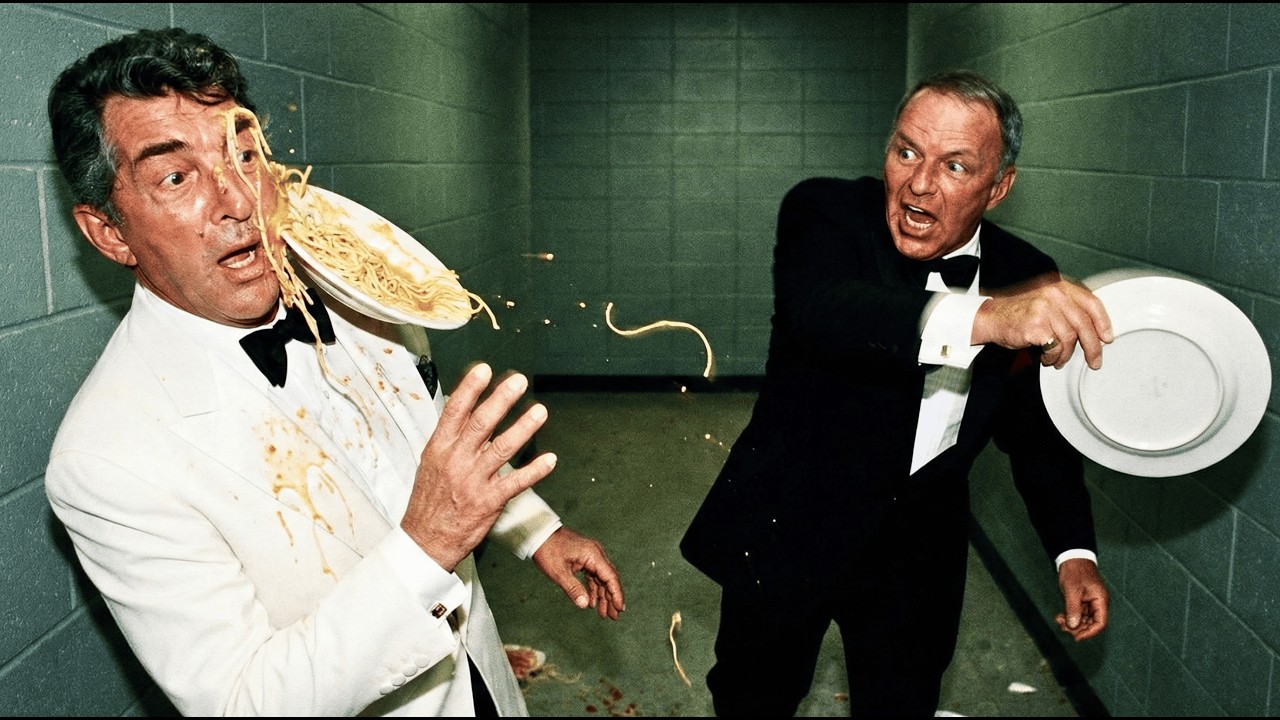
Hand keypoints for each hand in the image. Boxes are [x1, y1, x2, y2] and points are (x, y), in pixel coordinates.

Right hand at [400, 363, 555, 571]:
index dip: (470, 389)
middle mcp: (456, 461)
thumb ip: (450, 438)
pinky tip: (550, 459)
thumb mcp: (431, 464)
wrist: (425, 541)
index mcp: (439, 448)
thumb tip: (465, 411)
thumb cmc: (430, 501)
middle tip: (519, 381)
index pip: (454, 412)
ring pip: (502, 448)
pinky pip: (515, 483)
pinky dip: (534, 471)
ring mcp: (473, 481)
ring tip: (540, 411)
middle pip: (481, 424)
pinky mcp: (488, 502)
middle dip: (501, 399)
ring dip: (524, 428)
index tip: (484, 369)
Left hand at [533, 527, 625, 619]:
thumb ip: (573, 589)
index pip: (611, 577)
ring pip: (602, 578)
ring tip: (603, 613)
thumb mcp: (559, 572)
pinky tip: (592, 602)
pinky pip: (594, 575)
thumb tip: (585, 605)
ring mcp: (591, 555)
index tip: (619, 609)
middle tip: (613, 617)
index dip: (616, 594)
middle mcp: (596, 554)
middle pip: (609, 579)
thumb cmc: (548, 550)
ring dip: (602, 595)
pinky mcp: (585, 558)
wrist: (539, 533)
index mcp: (593, 555)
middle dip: (611, 598)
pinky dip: (594, 588)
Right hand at [973, 275, 1113, 369]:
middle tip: (1094, 361)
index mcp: (1059, 287)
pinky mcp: (1036, 325)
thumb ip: (1068, 310)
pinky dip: (1052, 357)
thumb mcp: (1046, 303)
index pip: (1091, 303)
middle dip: (1092, 347)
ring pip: (1070, 339)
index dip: (1103, 322)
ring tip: (1057, 360)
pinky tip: (1045, 357)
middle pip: (1084, 324)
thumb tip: (1094, 330)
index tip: (1107, 337)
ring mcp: (1045, 309)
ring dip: (1065, 355)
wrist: (991, 318)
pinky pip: (1054, 347)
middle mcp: (1054, 295)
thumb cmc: (1018, 313)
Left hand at [1055, 557, 1109, 640]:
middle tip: (1063, 627)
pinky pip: (1078, 614)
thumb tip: (1073, 626)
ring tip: (1059, 621)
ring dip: (1072, 624)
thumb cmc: (1074, 570)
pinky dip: (1070, 617)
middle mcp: (1098, 603)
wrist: (1071, 557)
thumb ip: (1073, 609)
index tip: (1077, 637)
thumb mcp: (1072, 590)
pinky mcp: (1082, 601)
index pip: (1100, 623)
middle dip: (1078, 628)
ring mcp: (1090, 602)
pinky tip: (1060, 617)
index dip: (1089, 632)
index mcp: (1101, 600)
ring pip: (1084, 620)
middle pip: (1091, 623)